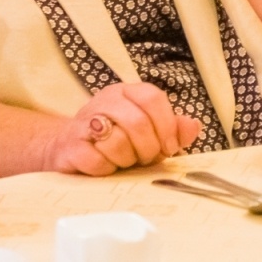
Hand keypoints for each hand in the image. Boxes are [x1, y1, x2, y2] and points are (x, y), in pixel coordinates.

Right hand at [42, 82, 202, 175]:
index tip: (169, 147)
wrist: (69, 150)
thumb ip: (172, 129)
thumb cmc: (115, 140)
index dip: (166, 125)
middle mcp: (104, 101)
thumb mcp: (148, 131)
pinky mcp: (70, 147)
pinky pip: (96, 160)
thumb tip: (193, 127)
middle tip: (146, 158)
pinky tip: (104, 166)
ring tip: (122, 160)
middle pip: (138, 121)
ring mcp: (84, 122)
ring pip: (117, 142)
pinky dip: (106, 169)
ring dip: (126, 159)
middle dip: (148, 147)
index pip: (153, 98)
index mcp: (126, 92)